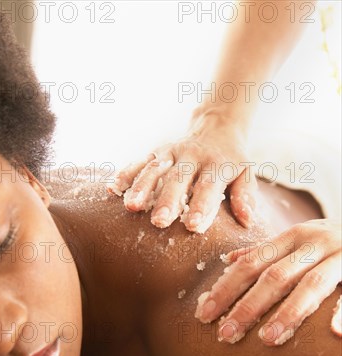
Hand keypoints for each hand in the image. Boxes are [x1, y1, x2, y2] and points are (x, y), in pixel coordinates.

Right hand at [107, 110, 258, 232]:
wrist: (217, 125)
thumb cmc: (232, 159)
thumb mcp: (246, 173)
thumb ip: (244, 196)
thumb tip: (247, 221)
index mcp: (217, 164)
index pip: (208, 187)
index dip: (201, 206)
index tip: (192, 225)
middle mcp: (192, 156)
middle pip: (178, 179)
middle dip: (167, 200)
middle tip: (160, 221)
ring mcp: (171, 152)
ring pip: (154, 169)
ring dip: (141, 187)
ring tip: (131, 207)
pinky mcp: (156, 152)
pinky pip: (139, 161)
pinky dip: (126, 173)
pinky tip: (113, 188)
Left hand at [195, 219, 341, 344]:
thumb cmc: (332, 241)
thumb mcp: (299, 239)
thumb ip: (266, 251)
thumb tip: (229, 261)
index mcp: (293, 237)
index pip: (251, 264)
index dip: (226, 288)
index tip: (204, 314)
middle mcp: (315, 243)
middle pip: (275, 276)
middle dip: (248, 306)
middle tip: (226, 335)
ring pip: (312, 285)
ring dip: (288, 313)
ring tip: (267, 340)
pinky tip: (334, 333)